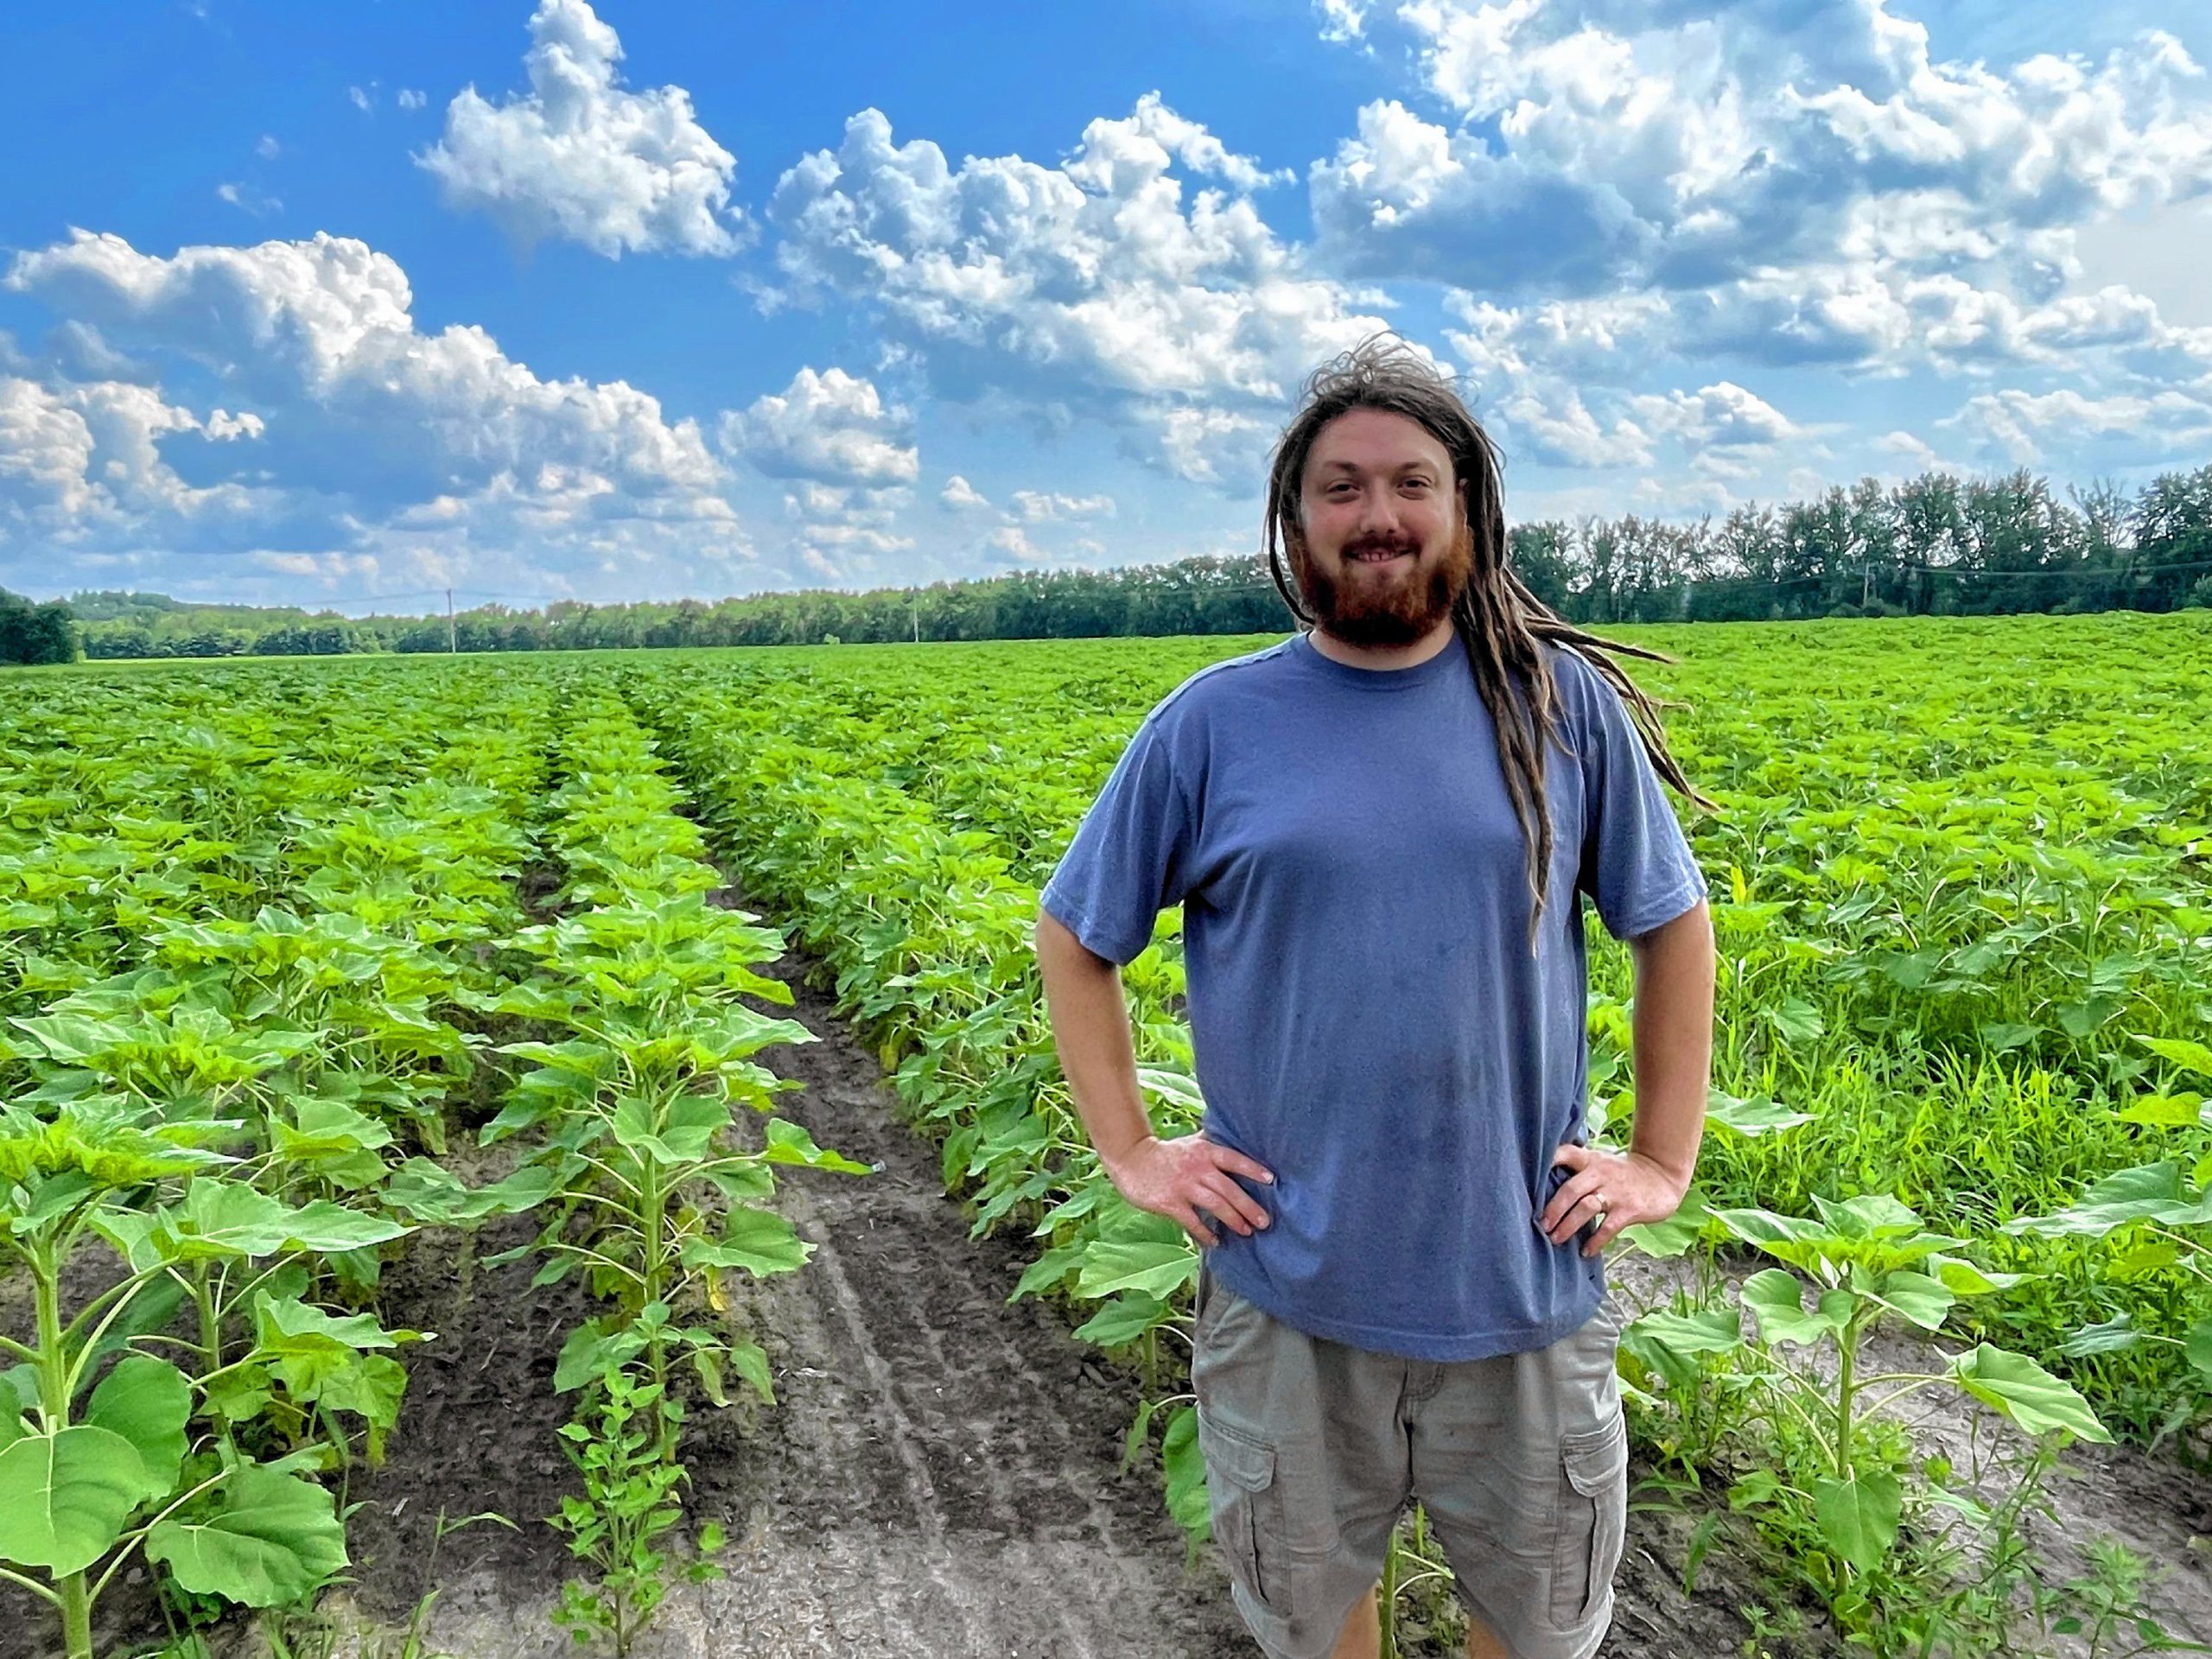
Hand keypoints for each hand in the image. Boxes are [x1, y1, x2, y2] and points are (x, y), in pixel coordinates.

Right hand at [1104, 1133, 1274, 1247]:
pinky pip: (1192, 1221)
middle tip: (1264, 1222)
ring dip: (1233, 1220)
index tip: (1271, 1180)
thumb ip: (1212, 1144)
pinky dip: (1205, 1233)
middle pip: (1228, 1188)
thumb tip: (1237, 1138)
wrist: (1132, 1159)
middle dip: (1249, 1206)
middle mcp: (1197, 1167)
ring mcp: (1183, 1185)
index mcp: (1204, 1151)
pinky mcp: (1170, 1202)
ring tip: (1246, 1231)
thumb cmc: (1166, 1153)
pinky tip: (1215, 1241)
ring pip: (1215, 1205)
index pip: (1233, 1159)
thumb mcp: (1191, 1142)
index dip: (1252, 1169)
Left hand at [1540, 1144, 1687, 1257]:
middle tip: (1541, 1225)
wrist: (1662, 1176)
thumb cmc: (1621, 1173)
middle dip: (1553, 1209)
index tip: (1527, 1176)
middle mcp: (1600, 1173)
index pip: (1565, 1153)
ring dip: (1568, 1226)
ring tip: (1555, 1239)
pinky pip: (1608, 1227)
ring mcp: (1615, 1191)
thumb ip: (1577, 1170)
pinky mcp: (1629, 1209)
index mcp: (1590, 1160)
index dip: (1547, 1161)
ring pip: (1586, 1208)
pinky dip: (1595, 1241)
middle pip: (1571, 1189)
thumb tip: (1542, 1186)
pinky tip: (1585, 1251)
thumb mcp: (1599, 1162)